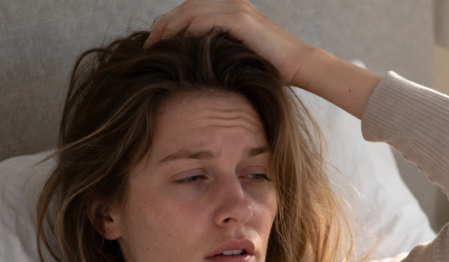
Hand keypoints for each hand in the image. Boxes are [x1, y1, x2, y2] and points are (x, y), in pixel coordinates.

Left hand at [145, 0, 313, 85]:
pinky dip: (187, 33)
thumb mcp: (239, 55)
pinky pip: (203, 21)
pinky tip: (179, 49)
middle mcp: (232, 2)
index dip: (170, 24)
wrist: (300, 66)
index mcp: (231, 8)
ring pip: (190, 11)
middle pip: (186, 7)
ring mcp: (236, 8)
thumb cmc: (272, 68)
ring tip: (158, 48)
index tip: (155, 44)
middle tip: (148, 46)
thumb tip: (190, 63)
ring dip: (171, 29)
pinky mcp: (240, 19)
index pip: (191, 9)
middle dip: (164, 25)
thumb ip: (218, 50)